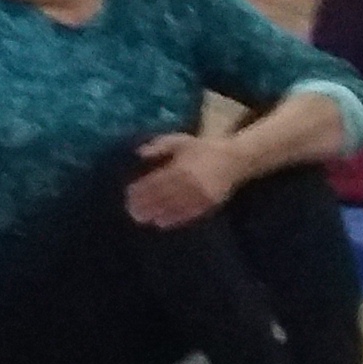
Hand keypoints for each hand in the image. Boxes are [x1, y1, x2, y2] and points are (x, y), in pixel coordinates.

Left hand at [125, 133, 242, 227]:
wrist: (234, 159)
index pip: (156, 181)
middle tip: (130, 211)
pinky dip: (173, 220)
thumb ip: (160, 145)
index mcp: (181, 167)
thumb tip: (140, 153)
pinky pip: (188, 215)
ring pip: (173, 208)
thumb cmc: (203, 149)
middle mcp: (189, 183)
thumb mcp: (181, 141)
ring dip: (156, 214)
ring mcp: (199, 196)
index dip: (141, 189)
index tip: (128, 194)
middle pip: (162, 197)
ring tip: (141, 219)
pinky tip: (161, 223)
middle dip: (145, 204)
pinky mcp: (208, 205)